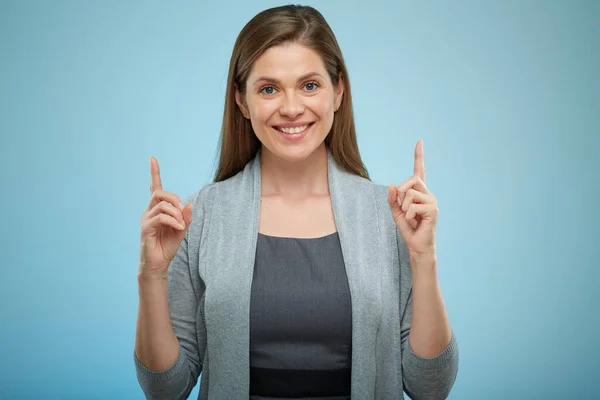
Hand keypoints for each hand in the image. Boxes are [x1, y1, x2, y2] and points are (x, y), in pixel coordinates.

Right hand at [139, 157, 192, 276]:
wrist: (159, 264)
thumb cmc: (167, 246)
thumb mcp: (182, 229)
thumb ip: (186, 217)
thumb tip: (189, 204)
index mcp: (157, 209)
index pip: (155, 187)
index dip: (154, 172)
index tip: (152, 158)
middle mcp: (149, 211)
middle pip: (159, 193)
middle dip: (173, 197)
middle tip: (182, 210)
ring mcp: (146, 219)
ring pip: (161, 205)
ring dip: (175, 212)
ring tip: (181, 224)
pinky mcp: (146, 228)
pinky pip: (160, 217)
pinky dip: (173, 221)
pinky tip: (179, 228)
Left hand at [387, 140, 437, 258]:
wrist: (417, 246)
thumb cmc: (409, 229)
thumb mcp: (396, 212)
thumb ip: (392, 199)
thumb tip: (393, 185)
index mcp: (419, 192)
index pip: (420, 171)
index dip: (419, 156)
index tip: (419, 142)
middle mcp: (428, 194)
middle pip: (411, 180)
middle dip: (401, 192)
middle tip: (403, 207)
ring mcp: (432, 201)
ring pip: (410, 193)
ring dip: (404, 207)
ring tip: (410, 218)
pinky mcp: (433, 210)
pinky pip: (413, 206)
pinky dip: (408, 215)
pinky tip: (414, 222)